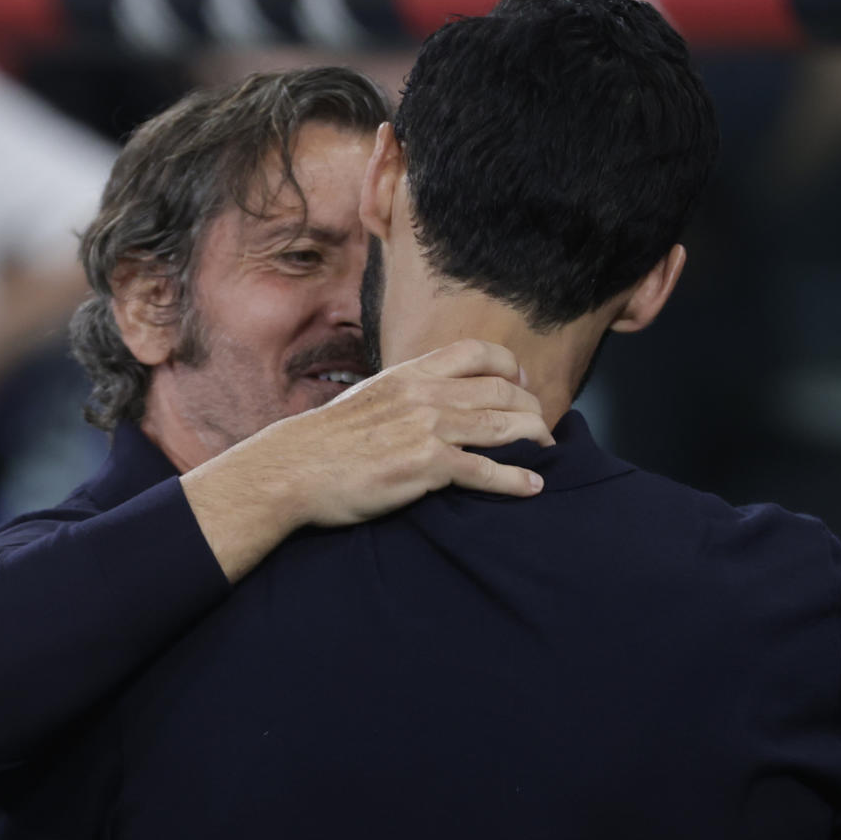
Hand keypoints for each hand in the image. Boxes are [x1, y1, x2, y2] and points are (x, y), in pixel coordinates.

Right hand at [182, 340, 554, 581]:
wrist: (292, 469)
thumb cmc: (323, 443)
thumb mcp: (367, 399)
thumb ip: (402, 395)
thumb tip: (422, 401)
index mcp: (410, 374)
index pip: (476, 352)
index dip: (509, 365)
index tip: (521, 382)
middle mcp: (425, 394)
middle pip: (501, 389)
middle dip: (531, 406)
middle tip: (541, 424)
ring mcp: (428, 429)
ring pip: (504, 425)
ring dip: (535, 436)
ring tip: (547, 448)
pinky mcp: (427, 466)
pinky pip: (487, 470)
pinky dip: (517, 479)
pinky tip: (533, 486)